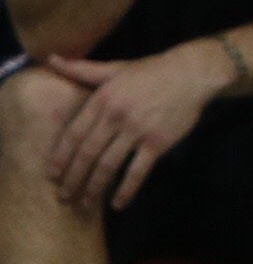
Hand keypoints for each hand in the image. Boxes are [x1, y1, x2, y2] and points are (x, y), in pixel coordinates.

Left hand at [42, 44, 229, 210]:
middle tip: (63, 197)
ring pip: (108, 166)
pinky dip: (126, 190)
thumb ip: (81, 69)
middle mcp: (116, 116)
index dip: (60, 157)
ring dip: (94, 188)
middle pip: (87, 154)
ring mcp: (137, 131)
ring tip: (85, 205)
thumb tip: (51, 58)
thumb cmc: (150, 71)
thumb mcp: (115, 68)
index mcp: (102, 99)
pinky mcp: (157, 143)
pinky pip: (137, 172)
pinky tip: (117, 204)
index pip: (74, 134)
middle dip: (72, 179)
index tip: (51, 175)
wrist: (191, 74)